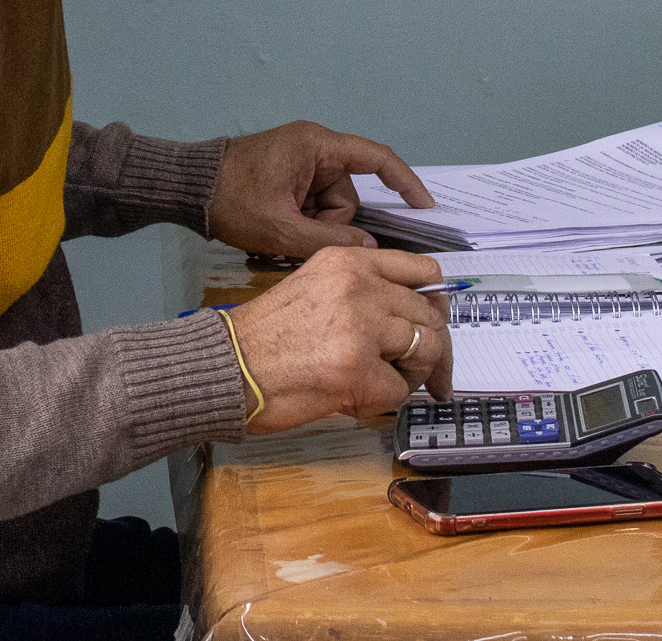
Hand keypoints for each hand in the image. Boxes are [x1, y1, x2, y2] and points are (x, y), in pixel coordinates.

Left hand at [207, 121, 432, 257]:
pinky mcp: (288, 176)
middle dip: (329, 222)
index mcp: (317, 146)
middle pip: (347, 194)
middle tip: (294, 235)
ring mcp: (300, 162)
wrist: (187, 190)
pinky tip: (275, 231)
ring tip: (277, 234)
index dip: (405, 182)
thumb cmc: (233, 201)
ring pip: (329, 205)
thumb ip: (332, 239)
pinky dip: (300, 222)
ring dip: (311, 225)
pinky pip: (311, 204)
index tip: (424, 207)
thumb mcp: (283, 229)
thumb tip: (369, 248)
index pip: (376, 158)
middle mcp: (314, 148)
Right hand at [223, 247, 452, 432]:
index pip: (423, 271)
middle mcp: (358, 285)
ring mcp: (359, 325)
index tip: (434, 324)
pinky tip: (355, 398)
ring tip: (379, 384)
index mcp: (346, 262)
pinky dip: (383, 401)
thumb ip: (361, 293)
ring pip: (426, 350)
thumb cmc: (264, 336)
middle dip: (431, 349)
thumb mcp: (314, 289)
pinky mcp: (357, 367)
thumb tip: (416, 318)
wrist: (227, 366)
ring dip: (410, 375)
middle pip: (430, 315)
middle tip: (421, 374)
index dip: (434, 303)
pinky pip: (400, 390)